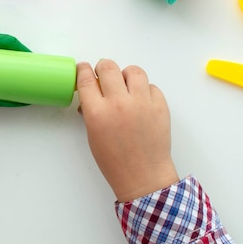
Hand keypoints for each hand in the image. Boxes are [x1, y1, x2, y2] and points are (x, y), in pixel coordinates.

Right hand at [75, 59, 178, 201]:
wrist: (143, 176)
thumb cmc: (114, 160)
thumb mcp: (93, 135)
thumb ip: (90, 111)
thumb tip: (90, 96)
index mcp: (97, 112)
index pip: (85, 79)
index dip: (82, 69)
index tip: (83, 68)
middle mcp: (119, 103)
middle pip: (108, 67)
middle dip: (102, 68)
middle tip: (103, 75)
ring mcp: (142, 102)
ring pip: (133, 71)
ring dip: (125, 75)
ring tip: (125, 85)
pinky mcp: (160, 106)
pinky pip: (151, 86)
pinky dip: (144, 90)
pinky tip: (140, 101)